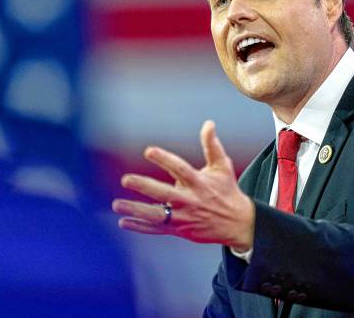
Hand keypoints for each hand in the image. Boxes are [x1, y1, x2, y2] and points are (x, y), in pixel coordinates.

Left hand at [112, 120, 254, 250]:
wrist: (237, 224)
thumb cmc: (227, 190)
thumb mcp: (222, 166)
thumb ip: (212, 145)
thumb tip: (208, 123)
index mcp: (199, 183)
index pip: (180, 169)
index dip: (164, 159)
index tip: (148, 151)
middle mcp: (190, 200)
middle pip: (164, 193)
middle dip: (144, 186)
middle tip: (126, 179)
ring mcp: (184, 218)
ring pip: (156, 215)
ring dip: (136, 210)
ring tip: (116, 204)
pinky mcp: (180, 230)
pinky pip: (157, 229)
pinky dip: (140, 226)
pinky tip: (123, 221)